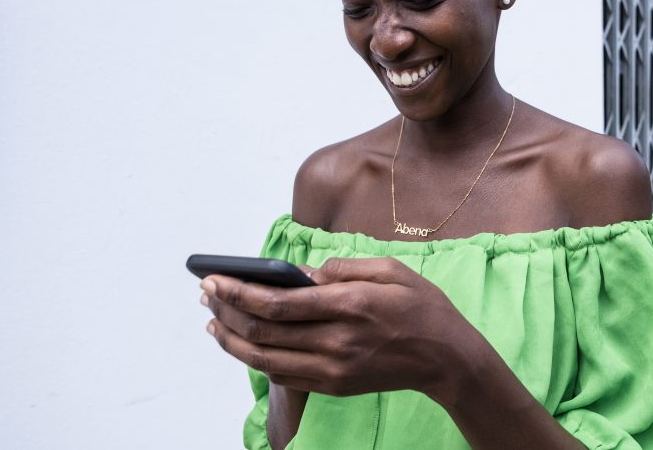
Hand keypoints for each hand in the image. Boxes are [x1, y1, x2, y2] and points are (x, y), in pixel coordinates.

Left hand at [199, 257, 478, 399]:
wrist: (447, 359)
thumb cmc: (422, 307)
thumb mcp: (393, 270)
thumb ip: (346, 267)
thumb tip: (305, 273)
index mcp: (350, 306)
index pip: (279, 303)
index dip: (239, 292)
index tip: (214, 279)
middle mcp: (337, 341)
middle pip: (264, 332)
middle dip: (226, 311)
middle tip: (205, 293)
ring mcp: (334, 368)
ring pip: (265, 359)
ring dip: (232, 340)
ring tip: (212, 322)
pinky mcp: (334, 385)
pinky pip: (283, 377)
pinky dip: (256, 361)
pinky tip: (242, 345)